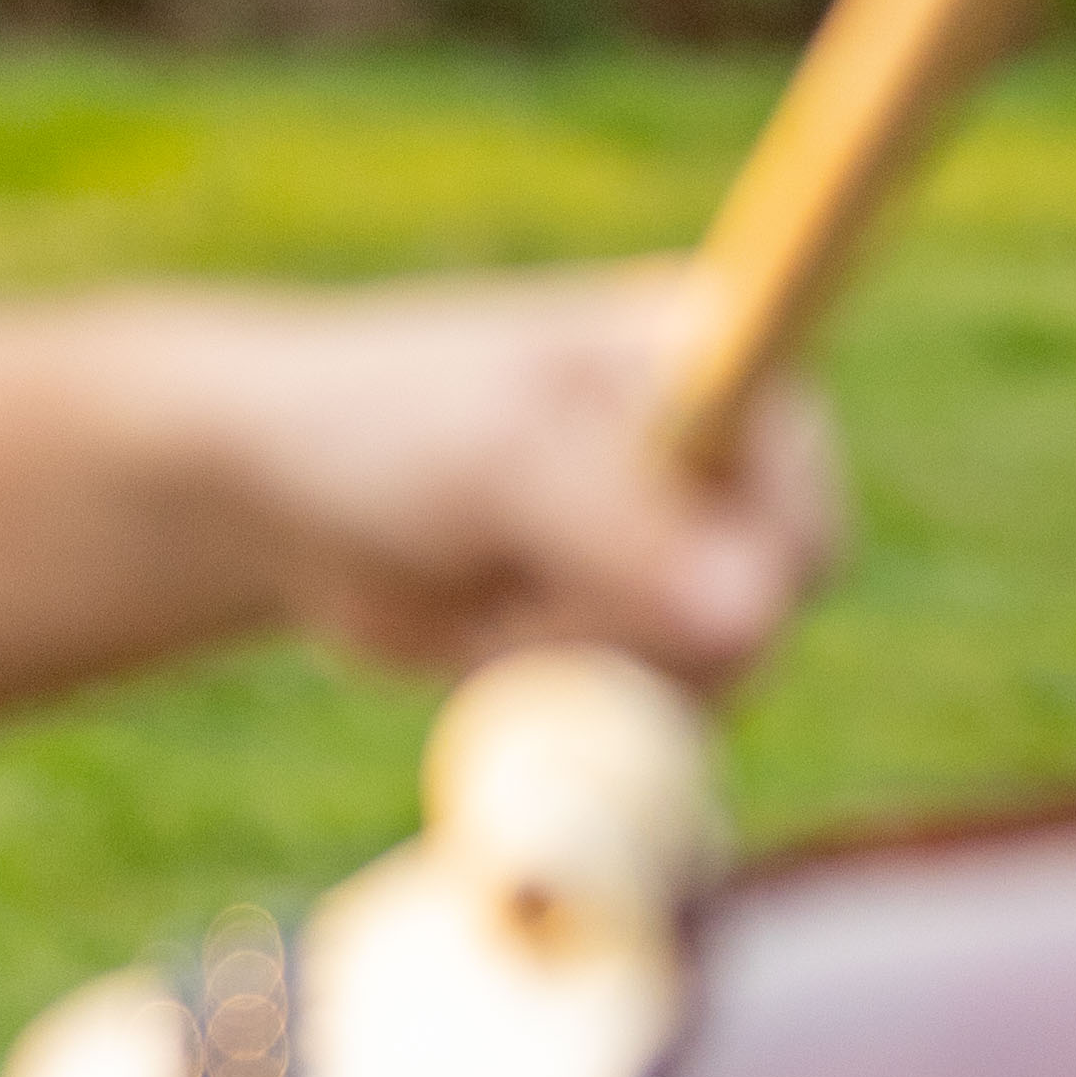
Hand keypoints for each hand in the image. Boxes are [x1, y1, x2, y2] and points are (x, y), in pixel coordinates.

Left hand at [140, 267, 847, 692]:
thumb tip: (755, 614)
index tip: (602, 582)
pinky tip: (483, 633)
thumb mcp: (503, 460)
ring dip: (580, 665)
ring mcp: (683, 549)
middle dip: (630, 632)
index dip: (728, 578)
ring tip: (483, 597)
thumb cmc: (379, 427)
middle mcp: (725, 459)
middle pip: (764, 617)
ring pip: (705, 676)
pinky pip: (644, 706)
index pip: (802, 518)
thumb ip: (629, 533)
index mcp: (726, 370)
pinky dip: (558, 692)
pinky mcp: (635, 625)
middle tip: (515, 598)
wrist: (273, 490)